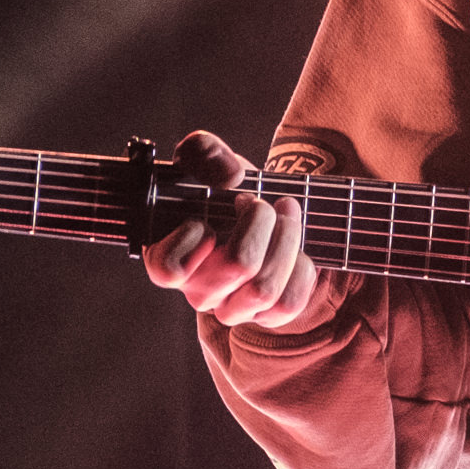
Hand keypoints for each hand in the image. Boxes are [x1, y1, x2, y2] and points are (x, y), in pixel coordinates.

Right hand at [141, 130, 337, 331]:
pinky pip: (288, 304)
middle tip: (263, 202)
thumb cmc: (229, 191)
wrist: (266, 209)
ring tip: (286, 214)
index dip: (195, 236)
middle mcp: (198, 291)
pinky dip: (301, 269)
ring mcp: (231, 309)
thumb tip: (226, 173)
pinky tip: (297, 249)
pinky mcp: (265, 317)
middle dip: (261, 221)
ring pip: (264, 289)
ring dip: (287, 239)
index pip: (168, 268)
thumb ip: (204, 152)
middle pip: (237, 265)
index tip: (208, 215)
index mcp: (169, 258)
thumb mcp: (211, 162)